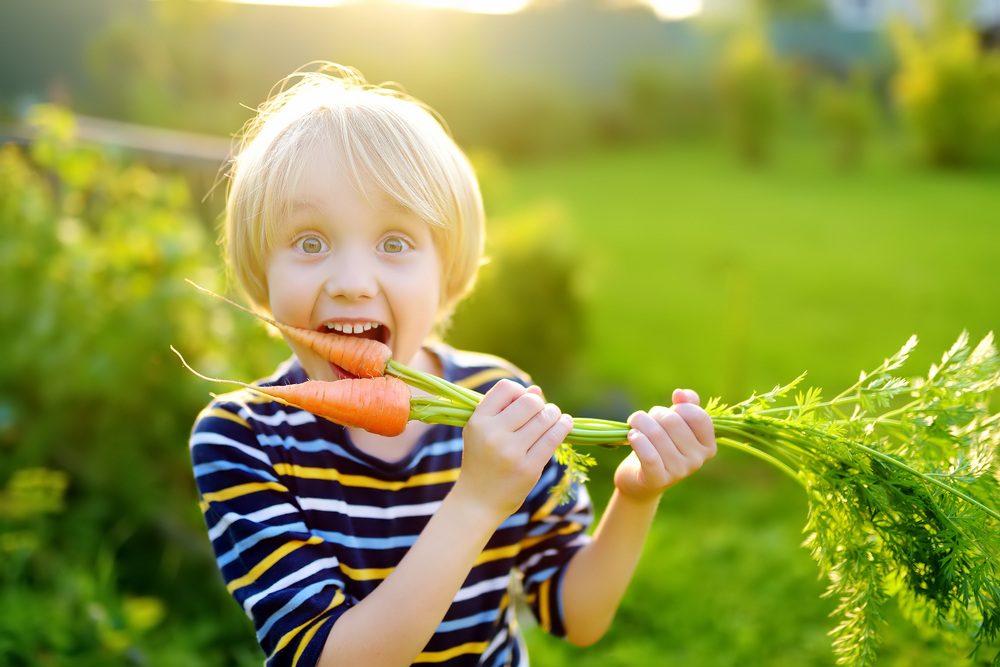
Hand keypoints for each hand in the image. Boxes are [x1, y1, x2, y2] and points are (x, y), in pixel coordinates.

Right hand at [453, 380, 573, 521]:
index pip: (506, 388)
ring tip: (555, 418)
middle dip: (541, 404)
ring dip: (554, 414)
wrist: (478, 501)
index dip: (520, 391)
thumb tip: (536, 389)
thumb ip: (506, 409)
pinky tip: (565, 424)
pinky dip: (564, 427)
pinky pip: (553, 439)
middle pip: (530, 402)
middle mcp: (493, 434)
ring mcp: (511, 452)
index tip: (524, 402)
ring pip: (545, 418)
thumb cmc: (482, 461)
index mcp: (478, 421)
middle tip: (543, 412)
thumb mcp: (483, 432)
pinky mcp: (528, 468)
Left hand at [614, 388, 716, 502]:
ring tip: (633, 426)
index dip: (680, 407)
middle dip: (654, 414)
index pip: (698, 416)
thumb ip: (685, 405)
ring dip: (640, 423)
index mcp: (707, 446)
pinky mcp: (658, 479)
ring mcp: (679, 471)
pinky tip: (632, 435)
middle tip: (643, 419)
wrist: (639, 479)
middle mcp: (697, 460)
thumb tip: (681, 393)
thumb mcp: (675, 425)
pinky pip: (649, 455)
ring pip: (657, 435)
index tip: (668, 410)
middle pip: (674, 422)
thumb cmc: (660, 446)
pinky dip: (637, 440)